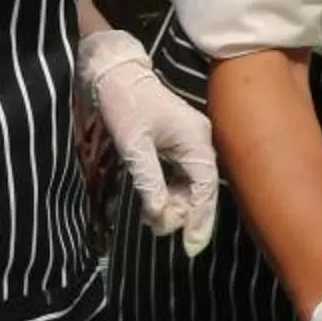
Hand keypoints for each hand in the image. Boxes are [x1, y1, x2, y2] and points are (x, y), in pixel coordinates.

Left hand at [80, 30, 217, 254]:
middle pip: (201, 190)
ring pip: (190, 186)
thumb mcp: (133, 145)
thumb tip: (159, 215)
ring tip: (150, 219)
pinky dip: (168, 192)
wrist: (116, 72)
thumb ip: (149, 181)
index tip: (189, 248)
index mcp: (196, 140)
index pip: (206, 189)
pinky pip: (181, 176)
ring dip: (173, 204)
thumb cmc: (125, 104)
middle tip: (155, 229)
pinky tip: (153, 204)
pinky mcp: (179, 144)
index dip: (200, 220)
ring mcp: (191, 143)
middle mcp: (200, 142)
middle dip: (181, 213)